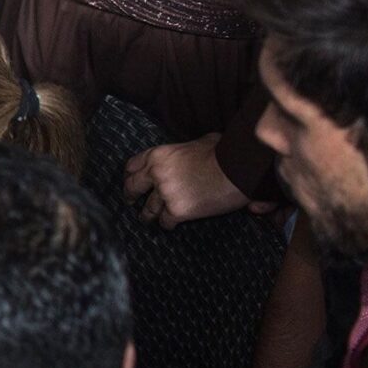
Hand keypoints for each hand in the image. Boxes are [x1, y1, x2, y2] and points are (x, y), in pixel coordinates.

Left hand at [122, 134, 271, 226]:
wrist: (237, 170)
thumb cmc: (223, 153)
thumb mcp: (199, 142)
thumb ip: (186, 148)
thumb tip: (193, 150)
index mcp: (158, 155)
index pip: (132, 165)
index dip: (130, 175)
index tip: (130, 180)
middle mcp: (156, 173)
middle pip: (133, 187)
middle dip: (130, 195)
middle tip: (130, 201)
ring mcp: (165, 193)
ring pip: (148, 209)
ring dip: (147, 215)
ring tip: (146, 219)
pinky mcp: (177, 210)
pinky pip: (166, 221)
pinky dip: (168, 224)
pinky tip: (169, 225)